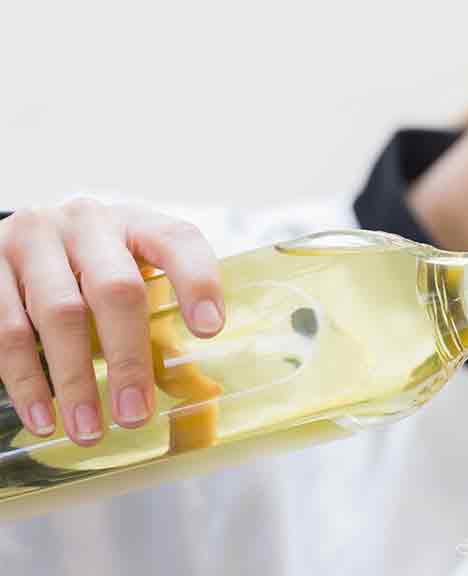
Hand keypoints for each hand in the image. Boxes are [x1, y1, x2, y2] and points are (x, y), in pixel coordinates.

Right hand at [0, 198, 223, 444]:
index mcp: (136, 222)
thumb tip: (192, 388)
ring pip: (58, 313)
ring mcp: (32, 241)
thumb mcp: (130, 273)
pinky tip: (43, 418)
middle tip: (135, 414)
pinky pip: (5, 329)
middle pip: (115, 288)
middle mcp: (85, 222)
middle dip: (128, 358)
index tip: (209, 330)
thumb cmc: (94, 267)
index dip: (198, 282)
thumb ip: (158, 316)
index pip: (177, 241)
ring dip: (74, 380)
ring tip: (89, 430)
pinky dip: (26, 381)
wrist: (24, 240)